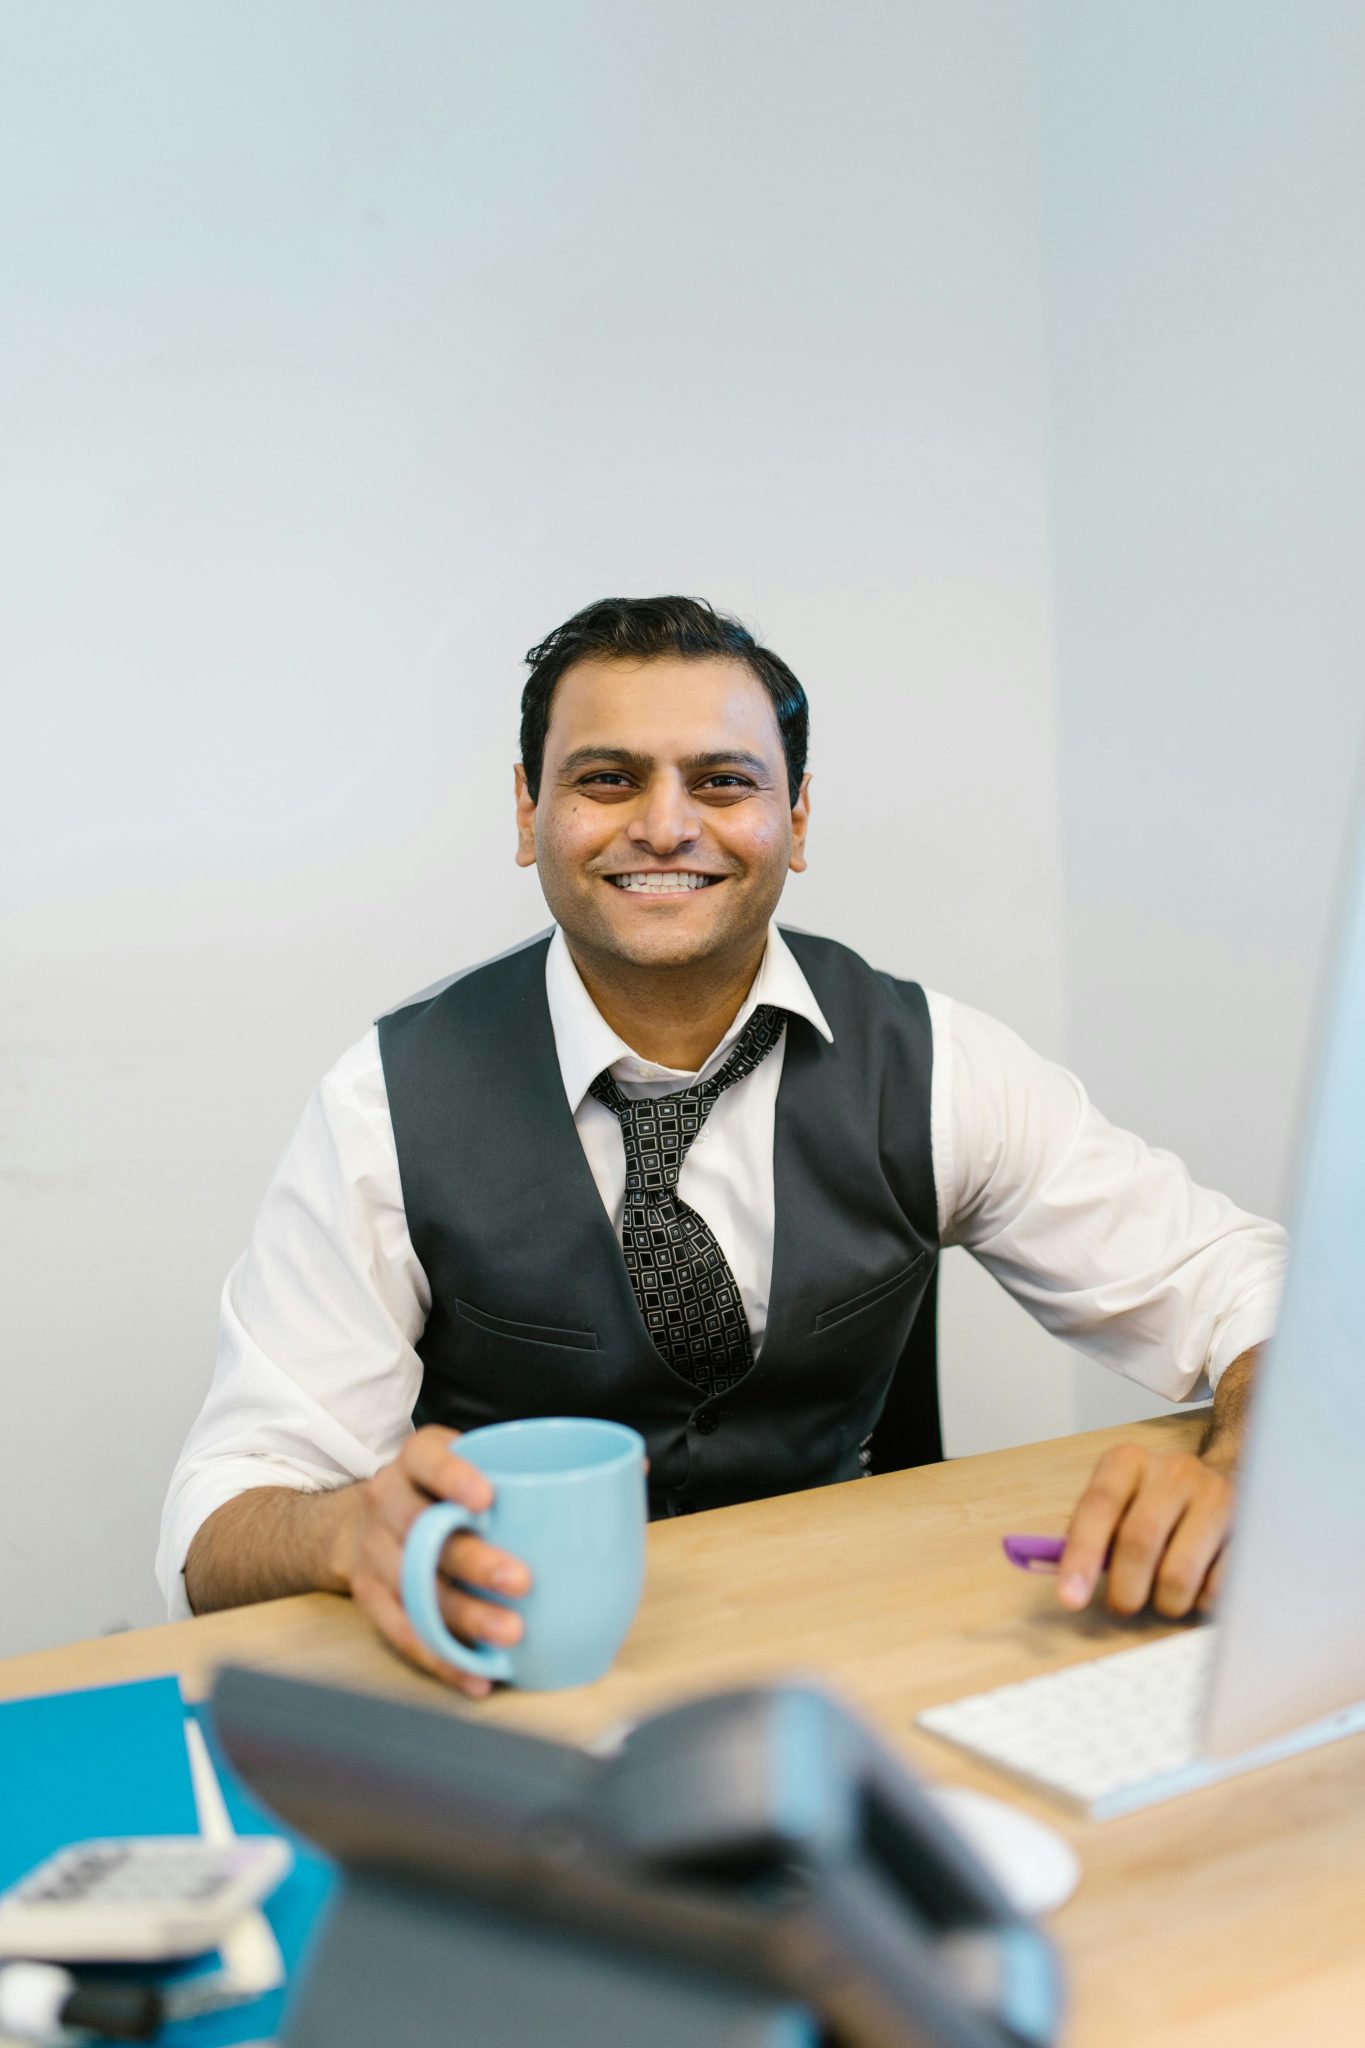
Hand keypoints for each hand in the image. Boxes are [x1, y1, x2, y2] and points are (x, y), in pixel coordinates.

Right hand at [336, 1425, 530, 1695]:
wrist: (375, 1520)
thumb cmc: (449, 1491)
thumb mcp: (479, 1463)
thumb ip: (537, 1470)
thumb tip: (631, 1475)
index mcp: (417, 1459)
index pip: (428, 1459)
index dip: (452, 1476)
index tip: (488, 1497)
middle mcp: (388, 1500)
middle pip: (421, 1529)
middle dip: (471, 1559)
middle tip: (522, 1580)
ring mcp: (374, 1551)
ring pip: (414, 1587)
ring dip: (463, 1616)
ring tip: (510, 1635)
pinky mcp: (370, 1597)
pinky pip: (402, 1633)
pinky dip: (442, 1658)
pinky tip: (478, 1676)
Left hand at [1057, 1444, 1234, 1617]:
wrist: (1223, 1480)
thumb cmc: (1153, 1504)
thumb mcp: (1117, 1505)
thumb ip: (1090, 1536)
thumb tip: (1070, 1585)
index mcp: (1129, 1461)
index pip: (1098, 1506)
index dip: (1082, 1555)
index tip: (1070, 1600)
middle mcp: (1174, 1470)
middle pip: (1140, 1540)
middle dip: (1126, 1589)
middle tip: (1123, 1606)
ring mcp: (1217, 1495)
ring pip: (1179, 1573)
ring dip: (1165, 1602)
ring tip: (1164, 1598)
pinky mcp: (1251, 1528)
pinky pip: (1218, 1587)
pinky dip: (1201, 1602)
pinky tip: (1198, 1588)